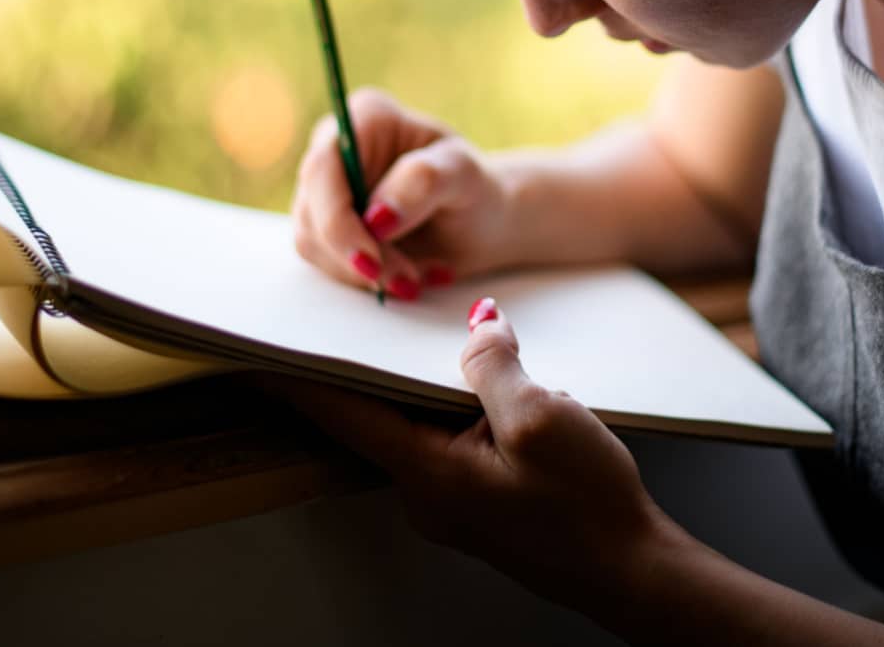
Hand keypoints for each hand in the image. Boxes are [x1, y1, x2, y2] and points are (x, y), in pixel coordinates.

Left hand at [257, 298, 674, 611]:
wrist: (632, 568)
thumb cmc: (587, 505)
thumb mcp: (540, 416)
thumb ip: (493, 364)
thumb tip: (476, 325)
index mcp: (426, 471)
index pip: (339, 413)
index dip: (294, 377)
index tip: (251, 350)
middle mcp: (424, 490)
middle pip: (374, 414)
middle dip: (360, 365)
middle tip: (341, 315)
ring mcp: (451, 499)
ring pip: (416, 423)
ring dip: (415, 382)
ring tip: (419, 335)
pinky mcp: (479, 497)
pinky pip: (448, 438)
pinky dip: (450, 404)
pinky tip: (480, 378)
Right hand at [291, 88, 515, 298]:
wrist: (480, 222)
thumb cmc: (474, 188)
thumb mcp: (464, 176)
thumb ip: (424, 183)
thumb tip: (377, 218)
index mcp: (366, 118)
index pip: (323, 170)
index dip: (337, 220)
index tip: (371, 261)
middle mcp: (334, 149)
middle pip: (312, 212)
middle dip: (358, 257)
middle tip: (408, 282)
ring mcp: (325, 190)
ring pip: (315, 244)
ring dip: (367, 274)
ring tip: (417, 277)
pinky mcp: (325, 227)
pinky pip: (328, 264)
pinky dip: (369, 280)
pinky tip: (409, 277)